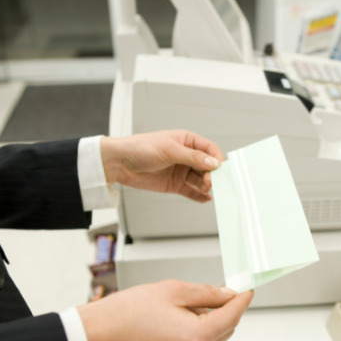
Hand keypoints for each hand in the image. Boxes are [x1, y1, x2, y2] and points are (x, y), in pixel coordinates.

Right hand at [77, 280, 252, 340]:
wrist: (97, 335)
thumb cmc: (127, 312)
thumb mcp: (173, 290)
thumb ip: (207, 293)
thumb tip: (229, 295)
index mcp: (196, 338)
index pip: (232, 317)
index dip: (241, 300)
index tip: (246, 290)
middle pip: (224, 332)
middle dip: (220, 312)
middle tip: (206, 295)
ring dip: (205, 328)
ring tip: (178, 314)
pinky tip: (169, 329)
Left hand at [100, 130, 223, 202]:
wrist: (120, 163)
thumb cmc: (141, 148)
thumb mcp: (169, 149)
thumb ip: (193, 157)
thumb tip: (213, 163)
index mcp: (186, 141)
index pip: (209, 149)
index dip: (216, 159)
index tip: (219, 169)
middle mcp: (186, 156)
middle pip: (207, 166)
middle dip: (212, 175)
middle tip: (211, 183)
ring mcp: (181, 171)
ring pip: (200, 179)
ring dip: (206, 186)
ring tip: (206, 190)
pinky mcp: (175, 185)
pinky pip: (191, 191)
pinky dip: (199, 196)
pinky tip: (205, 199)